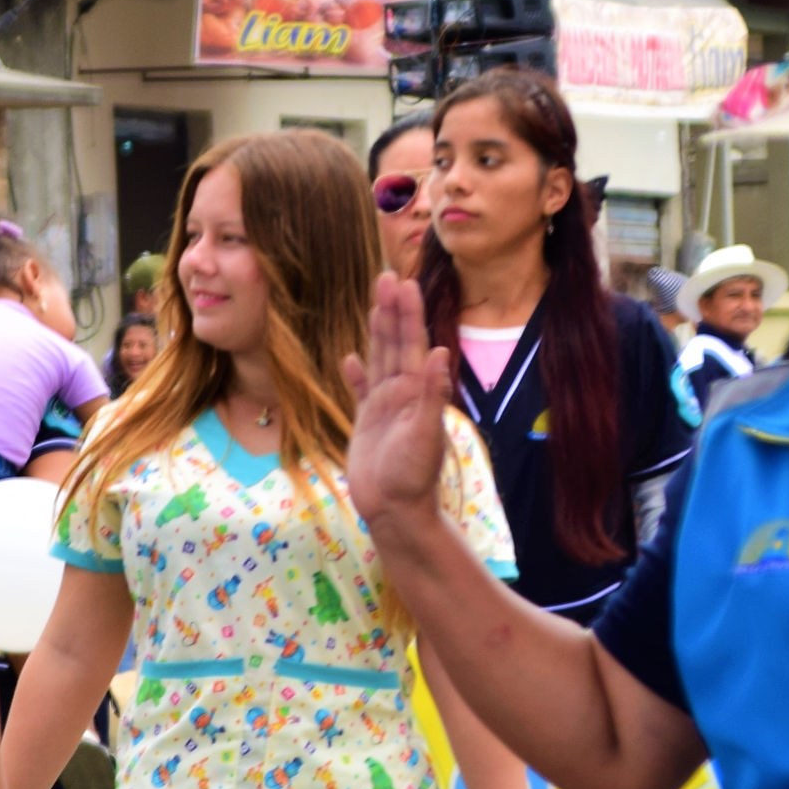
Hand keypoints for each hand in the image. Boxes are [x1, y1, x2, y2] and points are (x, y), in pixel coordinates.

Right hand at [341, 274, 455, 526]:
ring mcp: (384, 407)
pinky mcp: (367, 423)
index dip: (407, 313)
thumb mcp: (425, 434)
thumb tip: (438, 351)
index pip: (411, 343)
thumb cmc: (413, 477)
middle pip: (394, 343)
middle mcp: (401, 393)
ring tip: (375, 303)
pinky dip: (356, 375)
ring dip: (377, 331)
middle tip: (387, 276)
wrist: (397, 511)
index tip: (404, 282)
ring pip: (379, 359)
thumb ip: (431, 393)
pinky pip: (361, 391)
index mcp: (415, 391)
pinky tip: (350, 359)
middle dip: (392, 310)